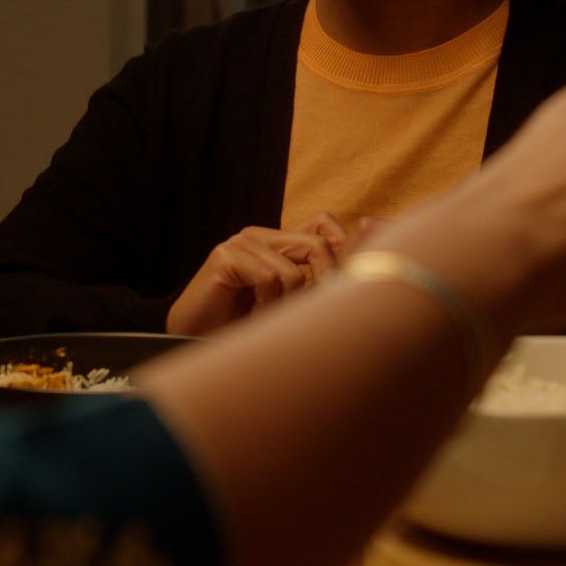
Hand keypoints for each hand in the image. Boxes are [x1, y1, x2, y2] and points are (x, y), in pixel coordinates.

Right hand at [166, 214, 353, 335]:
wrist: (198, 341)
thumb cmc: (247, 327)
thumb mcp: (293, 302)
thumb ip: (322, 277)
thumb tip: (366, 236)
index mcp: (278, 243)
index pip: (323, 224)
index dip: (342, 248)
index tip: (338, 286)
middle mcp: (260, 236)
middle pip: (317, 246)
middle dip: (320, 285)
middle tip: (304, 315)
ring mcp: (242, 242)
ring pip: (294, 272)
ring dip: (285, 306)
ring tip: (265, 318)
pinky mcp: (226, 255)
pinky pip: (269, 278)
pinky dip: (265, 305)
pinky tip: (249, 315)